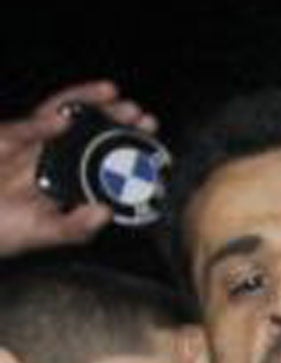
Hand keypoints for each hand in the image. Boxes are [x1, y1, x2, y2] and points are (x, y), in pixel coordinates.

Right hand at [0, 82, 158, 256]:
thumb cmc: (2, 229)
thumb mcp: (44, 233)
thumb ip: (75, 226)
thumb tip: (107, 213)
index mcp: (62, 175)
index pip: (97, 154)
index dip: (122, 144)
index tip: (149, 138)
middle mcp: (46, 155)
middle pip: (82, 130)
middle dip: (111, 119)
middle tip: (141, 115)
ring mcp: (23, 145)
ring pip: (54, 116)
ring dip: (82, 104)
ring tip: (111, 95)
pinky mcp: (3, 140)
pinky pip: (21, 131)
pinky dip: (40, 125)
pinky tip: (62, 120)